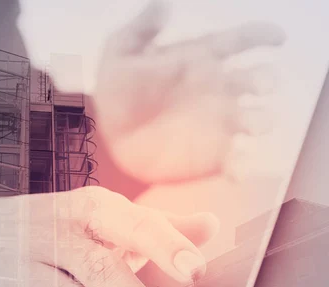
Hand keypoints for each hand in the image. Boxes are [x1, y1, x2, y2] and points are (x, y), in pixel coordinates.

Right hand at [0, 172, 217, 286]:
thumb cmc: (47, 228)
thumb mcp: (96, 217)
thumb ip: (152, 226)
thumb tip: (209, 226)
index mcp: (84, 209)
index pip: (129, 222)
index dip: (162, 244)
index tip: (193, 268)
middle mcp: (52, 233)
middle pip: (98, 268)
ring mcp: (20, 267)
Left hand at [93, 0, 285, 182]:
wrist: (109, 135)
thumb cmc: (116, 90)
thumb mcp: (120, 53)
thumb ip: (140, 29)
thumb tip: (163, 5)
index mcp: (198, 60)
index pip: (237, 43)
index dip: (260, 36)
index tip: (277, 37)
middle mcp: (215, 89)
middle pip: (253, 80)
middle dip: (264, 80)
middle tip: (261, 85)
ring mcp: (216, 122)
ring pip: (253, 118)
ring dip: (261, 120)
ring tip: (253, 125)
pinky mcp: (210, 154)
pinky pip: (235, 160)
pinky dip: (241, 165)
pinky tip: (236, 170)